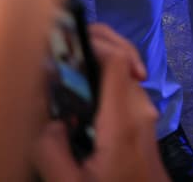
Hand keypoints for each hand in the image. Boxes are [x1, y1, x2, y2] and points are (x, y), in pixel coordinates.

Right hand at [33, 23, 165, 181]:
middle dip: (92, 45)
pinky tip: (76, 94)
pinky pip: (122, 88)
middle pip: (122, 57)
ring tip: (61, 71)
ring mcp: (145, 112)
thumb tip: (47, 120)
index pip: (117, 60)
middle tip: (60, 50)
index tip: (64, 43)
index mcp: (123, 120)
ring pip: (122, 70)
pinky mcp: (143, 119)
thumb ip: (51, 150)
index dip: (93, 42)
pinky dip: (100, 81)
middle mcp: (140, 108)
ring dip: (95, 62)